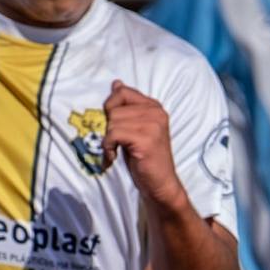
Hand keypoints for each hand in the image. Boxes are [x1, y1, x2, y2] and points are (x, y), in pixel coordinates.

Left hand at [103, 81, 185, 209]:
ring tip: (115, 152)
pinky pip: (113, 134)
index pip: (122, 92)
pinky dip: (108, 148)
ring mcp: (153, 125)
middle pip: (114, 108)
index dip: (110, 108)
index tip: (113, 127)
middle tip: (115, 144)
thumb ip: (127, 107)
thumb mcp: (135, 128)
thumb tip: (116, 83)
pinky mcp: (146, 139)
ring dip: (107, 140)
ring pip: (112, 122)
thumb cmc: (145, 159)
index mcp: (154, 107)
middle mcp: (156, 112)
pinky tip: (113, 157)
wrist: (161, 185)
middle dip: (109, 128)